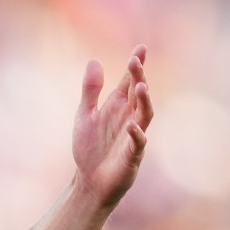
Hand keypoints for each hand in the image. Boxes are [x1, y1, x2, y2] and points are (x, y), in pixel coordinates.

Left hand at [70, 45, 152, 211]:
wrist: (89, 181)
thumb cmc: (89, 148)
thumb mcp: (85, 115)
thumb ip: (90, 91)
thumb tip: (94, 61)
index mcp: (117, 106)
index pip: (129, 82)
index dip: (136, 65)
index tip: (141, 48)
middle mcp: (129, 117)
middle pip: (138, 93)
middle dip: (138, 77)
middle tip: (135, 61)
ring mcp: (133, 136)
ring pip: (144, 114)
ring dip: (144, 100)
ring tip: (141, 86)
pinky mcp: (132, 156)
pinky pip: (138, 143)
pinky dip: (136, 134)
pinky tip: (132, 125)